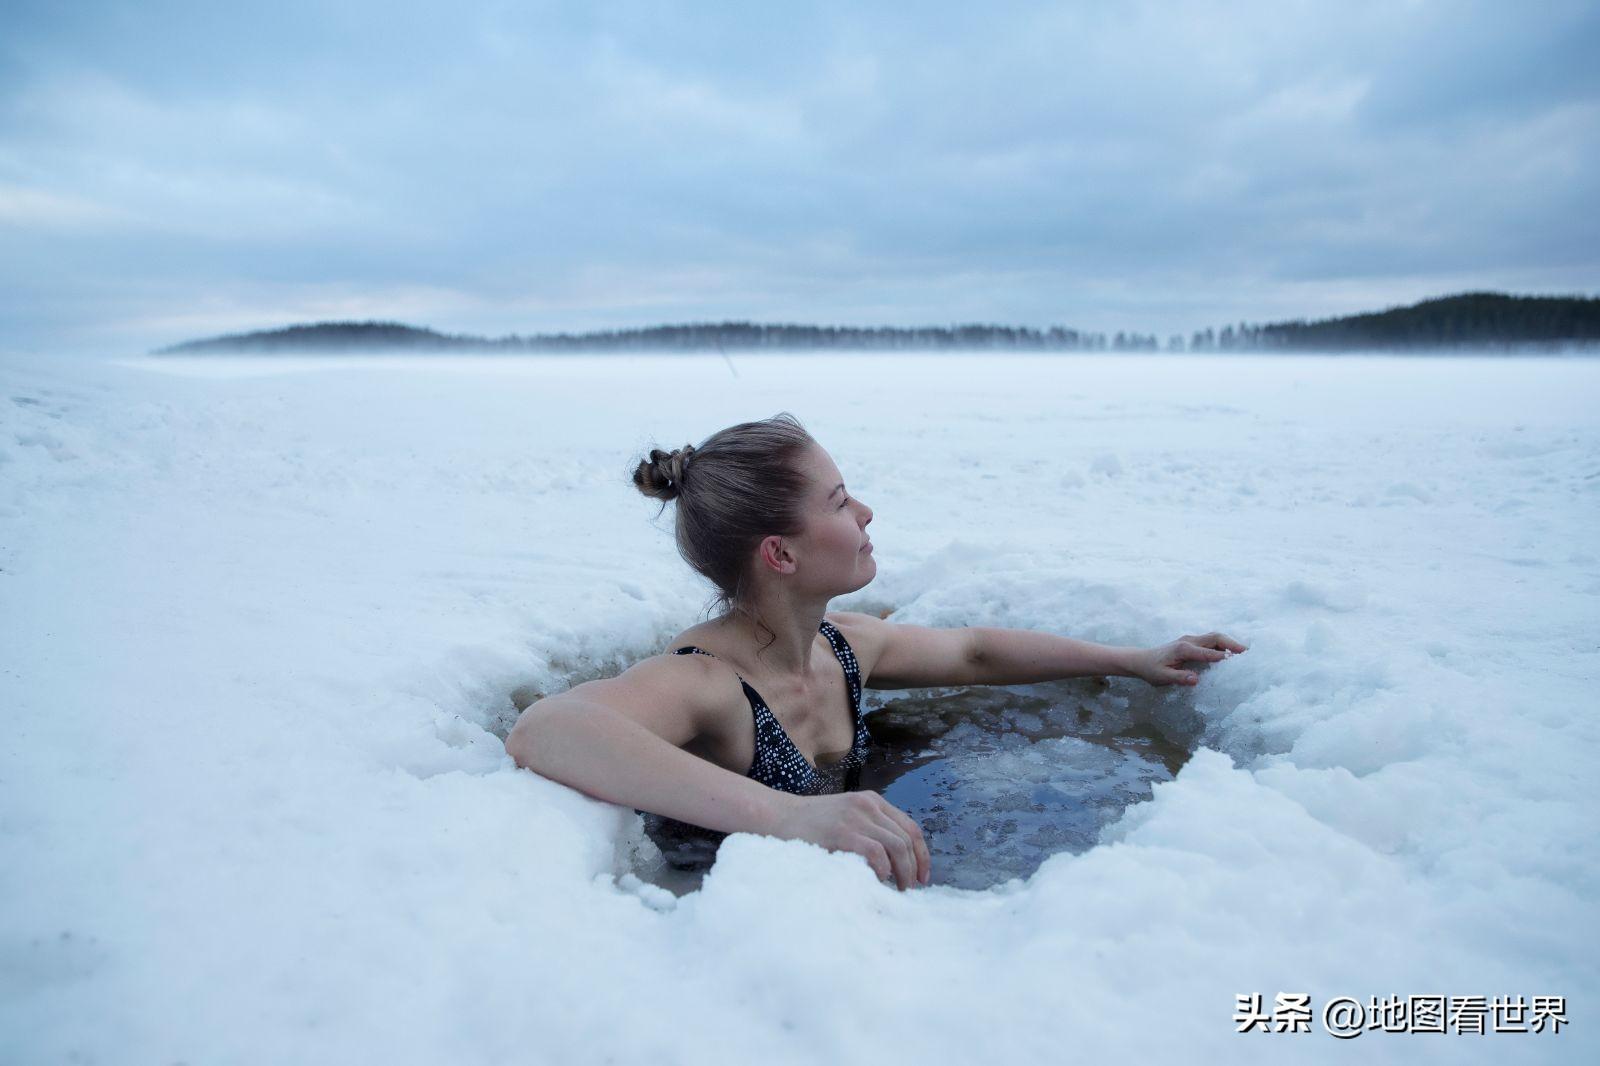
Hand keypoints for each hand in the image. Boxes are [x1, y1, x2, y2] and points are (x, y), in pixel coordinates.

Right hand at [768, 790, 931, 890]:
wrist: (778, 816)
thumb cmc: (811, 825)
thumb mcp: (847, 817)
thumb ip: (870, 830)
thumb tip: (896, 864)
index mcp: (873, 801)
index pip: (911, 828)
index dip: (922, 854)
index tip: (923, 877)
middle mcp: (868, 806)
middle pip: (908, 838)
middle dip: (915, 867)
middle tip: (911, 889)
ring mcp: (856, 817)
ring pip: (897, 846)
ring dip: (903, 872)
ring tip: (899, 889)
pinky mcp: (843, 832)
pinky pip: (876, 852)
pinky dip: (883, 869)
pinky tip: (879, 880)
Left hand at [1126, 631, 1247, 686]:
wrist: (1141, 660)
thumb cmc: (1151, 670)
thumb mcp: (1162, 677)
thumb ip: (1179, 678)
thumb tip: (1196, 679)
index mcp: (1183, 649)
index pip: (1207, 652)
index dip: (1222, 657)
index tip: (1237, 662)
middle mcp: (1189, 641)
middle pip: (1215, 637)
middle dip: (1231, 643)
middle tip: (1247, 652)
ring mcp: (1191, 639)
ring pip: (1215, 636)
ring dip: (1229, 642)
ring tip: (1244, 652)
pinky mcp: (1192, 642)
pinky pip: (1211, 640)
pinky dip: (1223, 643)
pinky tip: (1232, 652)